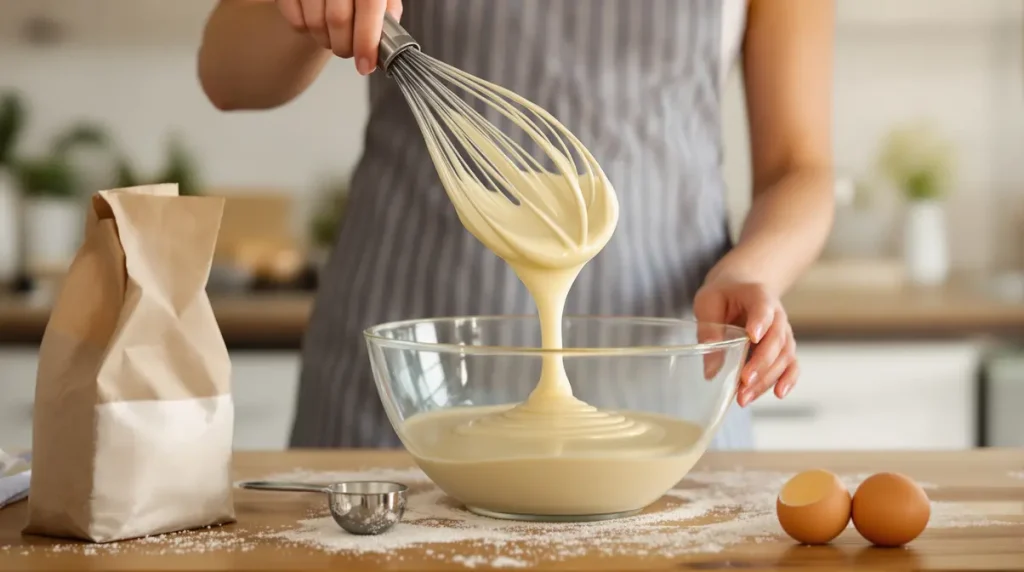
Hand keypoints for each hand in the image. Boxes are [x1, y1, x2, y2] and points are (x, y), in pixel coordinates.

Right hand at [275, 0, 403, 74]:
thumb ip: (388, 10)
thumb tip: (389, 38)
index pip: (369, 8)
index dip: (367, 41)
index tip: (365, 65)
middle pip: (338, 20)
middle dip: (345, 47)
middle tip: (349, 51)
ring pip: (315, 23)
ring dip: (326, 41)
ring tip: (333, 35)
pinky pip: (296, 21)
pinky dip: (306, 31)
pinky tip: (315, 22)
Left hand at [693, 279, 798, 406]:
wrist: (744, 286)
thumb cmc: (725, 294)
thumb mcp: (708, 303)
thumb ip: (709, 331)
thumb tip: (711, 371)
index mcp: (758, 296)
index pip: (763, 309)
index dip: (760, 322)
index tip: (752, 336)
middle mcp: (777, 315)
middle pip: (776, 340)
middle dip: (761, 363)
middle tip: (744, 381)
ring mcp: (783, 332)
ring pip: (783, 357)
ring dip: (767, 379)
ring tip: (745, 397)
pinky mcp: (784, 348)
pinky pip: (791, 365)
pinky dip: (788, 380)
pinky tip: (778, 394)